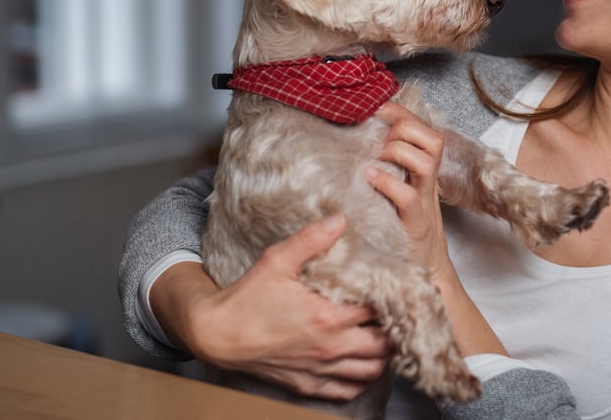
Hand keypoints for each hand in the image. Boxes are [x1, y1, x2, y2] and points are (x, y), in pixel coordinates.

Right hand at [150, 215, 389, 400]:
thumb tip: (340, 220)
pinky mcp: (308, 384)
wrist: (217, 335)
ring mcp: (320, 369)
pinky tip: (359, 361)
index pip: (378, 308)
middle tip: (393, 311)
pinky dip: (360, 378)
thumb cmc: (247, 298)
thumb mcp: (276, 261)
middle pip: (385, 344)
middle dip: (394, 327)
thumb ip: (310, 239)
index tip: (393, 286)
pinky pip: (348, 390)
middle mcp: (330, 347)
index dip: (391, 296)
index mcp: (328, 317)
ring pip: (372, 371)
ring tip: (382, 335)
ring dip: (383, 354)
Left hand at [366, 102, 453, 279]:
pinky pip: (409, 196)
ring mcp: (425, 202)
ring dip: (399, 150)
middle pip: (433, 139)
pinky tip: (371, 178)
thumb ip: (385, 168)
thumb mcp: (396, 190)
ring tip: (377, 156)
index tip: (378, 108)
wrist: (425, 268)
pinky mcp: (416, 224)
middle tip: (381, 139)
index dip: (403, 113)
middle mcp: (428, 182)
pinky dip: (389, 182)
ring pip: (427, 161)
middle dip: (406, 128)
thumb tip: (356, 143)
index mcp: (423, 171)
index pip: (424, 129)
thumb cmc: (403, 227)